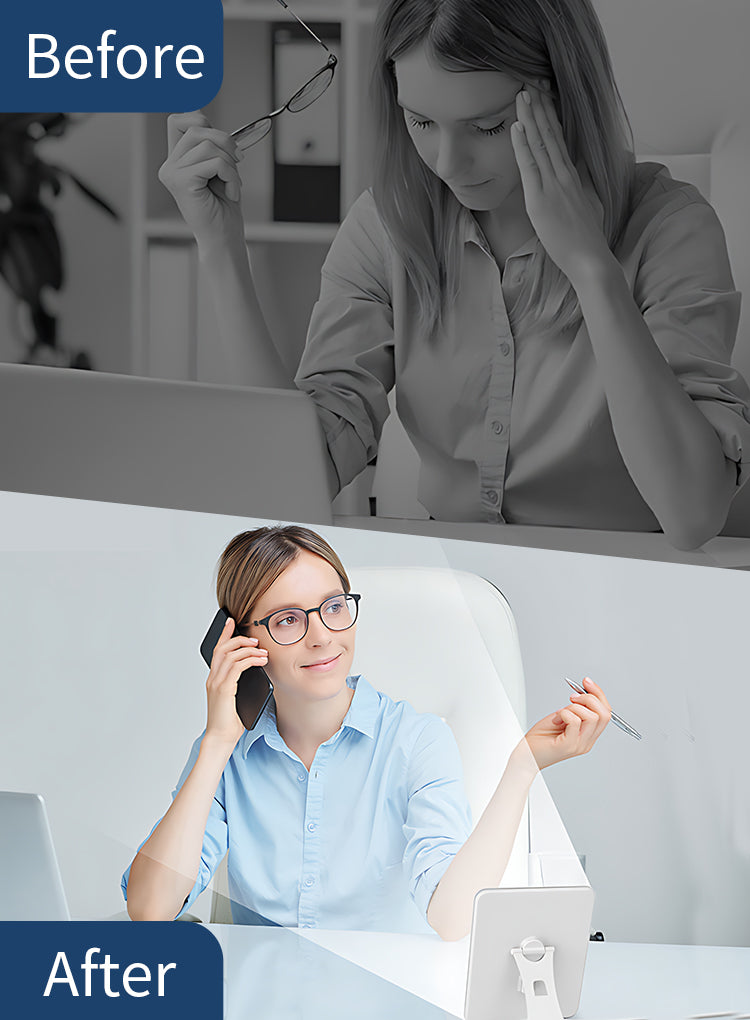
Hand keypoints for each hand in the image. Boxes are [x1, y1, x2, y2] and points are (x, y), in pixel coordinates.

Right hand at [159, 111, 243, 246]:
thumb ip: (212, 146)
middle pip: (196, 128)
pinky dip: (231, 175)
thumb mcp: (219, 168)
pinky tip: (231, 191)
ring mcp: (172, 173)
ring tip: (233, 183)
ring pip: (208, 145)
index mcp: (176, 160)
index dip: (201, 120)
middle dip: (225, 141)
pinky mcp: (182, 181)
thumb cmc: (223, 208)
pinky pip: (215, 162)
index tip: (225, 143)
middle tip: (238, 162)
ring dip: (230, 163)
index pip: (179, 120)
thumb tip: (218, 128)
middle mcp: (170, 165)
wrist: (223, 238)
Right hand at [205, 616, 268, 746]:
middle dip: (238, 639)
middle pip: (222, 649)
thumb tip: (257, 670)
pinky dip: (250, 660)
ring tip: (262, 651)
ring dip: (248, 650)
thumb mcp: (237, 698)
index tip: (231, 622)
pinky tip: (260, 661)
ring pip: (229, 655)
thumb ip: (241, 683)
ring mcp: (216, 683)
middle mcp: (213, 679)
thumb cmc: (230, 722)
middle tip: (254, 639)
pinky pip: (236, 667)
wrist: (221, 738)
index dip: (224, 634)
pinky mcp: (223, 690)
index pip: (217, 651)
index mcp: (214, 679)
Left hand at [510, 85, 608, 281]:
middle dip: (541, 107)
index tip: (544, 95)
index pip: (560, 139)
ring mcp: (553, 186)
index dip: (551, 115)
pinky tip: (517, 127)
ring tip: (522, 93)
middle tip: (531, 81)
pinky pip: (530, 166)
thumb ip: (581, 187)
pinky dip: (523, 145)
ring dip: (530, 117)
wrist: (591, 259)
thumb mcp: (587, 205)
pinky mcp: (541, 200)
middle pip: (551, 134)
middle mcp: (565, 175)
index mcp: (573, 176)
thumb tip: (579, 177)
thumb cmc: (587, 239)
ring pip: (540, 144)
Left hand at [523, 676, 610, 769]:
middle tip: (572, 697)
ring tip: (560, 713)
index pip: (606, 713)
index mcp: (588, 736)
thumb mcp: (561, 718)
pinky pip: (575, 721)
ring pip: (592, 717)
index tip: (587, 682)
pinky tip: (556, 719)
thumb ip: (575, 710)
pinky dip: (564, 713)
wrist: (526, 756)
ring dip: (574, 707)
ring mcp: (579, 745)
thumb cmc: (540, 738)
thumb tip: (583, 694)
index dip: (598, 694)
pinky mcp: (568, 746)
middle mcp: (587, 742)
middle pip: (604, 714)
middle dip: (590, 698)